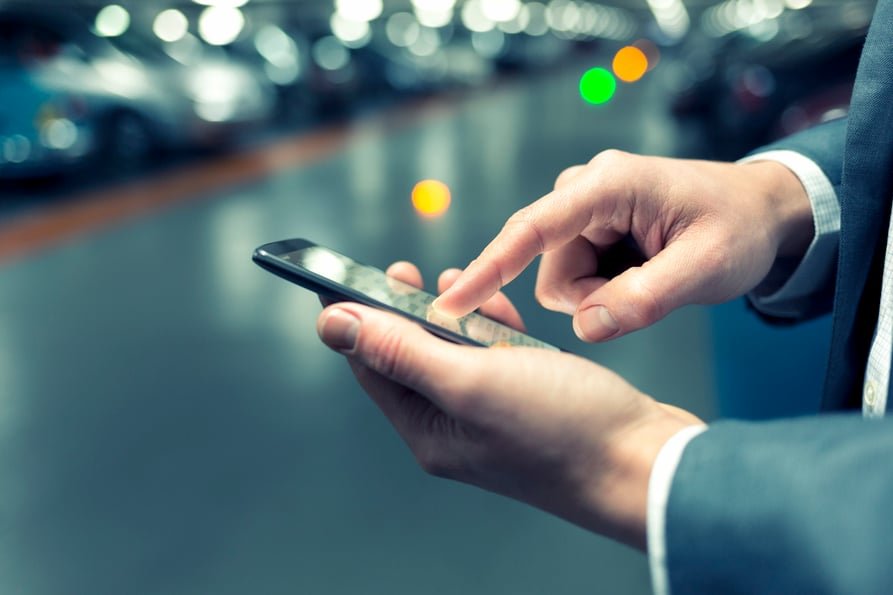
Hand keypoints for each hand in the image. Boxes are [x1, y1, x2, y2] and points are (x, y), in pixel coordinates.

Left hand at [316, 261, 701, 548]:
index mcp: (429, 431)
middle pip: (411, 358)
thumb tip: (333, 326)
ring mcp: (493, 414)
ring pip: (455, 353)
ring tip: (450, 282)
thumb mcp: (470, 381)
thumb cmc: (563, 429)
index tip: (343, 276)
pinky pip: (494, 358)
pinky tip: (497, 312)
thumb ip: (401, 351)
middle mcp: (455, 426)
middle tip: (402, 270)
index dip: (356, 318)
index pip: (372, 366)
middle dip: (404, 311)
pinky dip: (491, 329)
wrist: (645, 462)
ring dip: (449, 315)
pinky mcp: (528, 400)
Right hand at [434, 150, 813, 340]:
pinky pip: (573, 275)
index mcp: (608, 186)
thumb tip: (588, 326)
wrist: (760, 211)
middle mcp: (585, 189)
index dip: (487, 268)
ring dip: (599, 295)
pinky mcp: (588, 226)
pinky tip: (641, 272)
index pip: (531, 230)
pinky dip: (603, 289)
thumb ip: (646, 299)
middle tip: (647, 293)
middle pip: (547, 267)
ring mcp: (584, 208)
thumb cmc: (739, 229)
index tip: (448, 304)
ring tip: (650, 279)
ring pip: (559, 278)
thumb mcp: (707, 268)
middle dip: (590, 297)